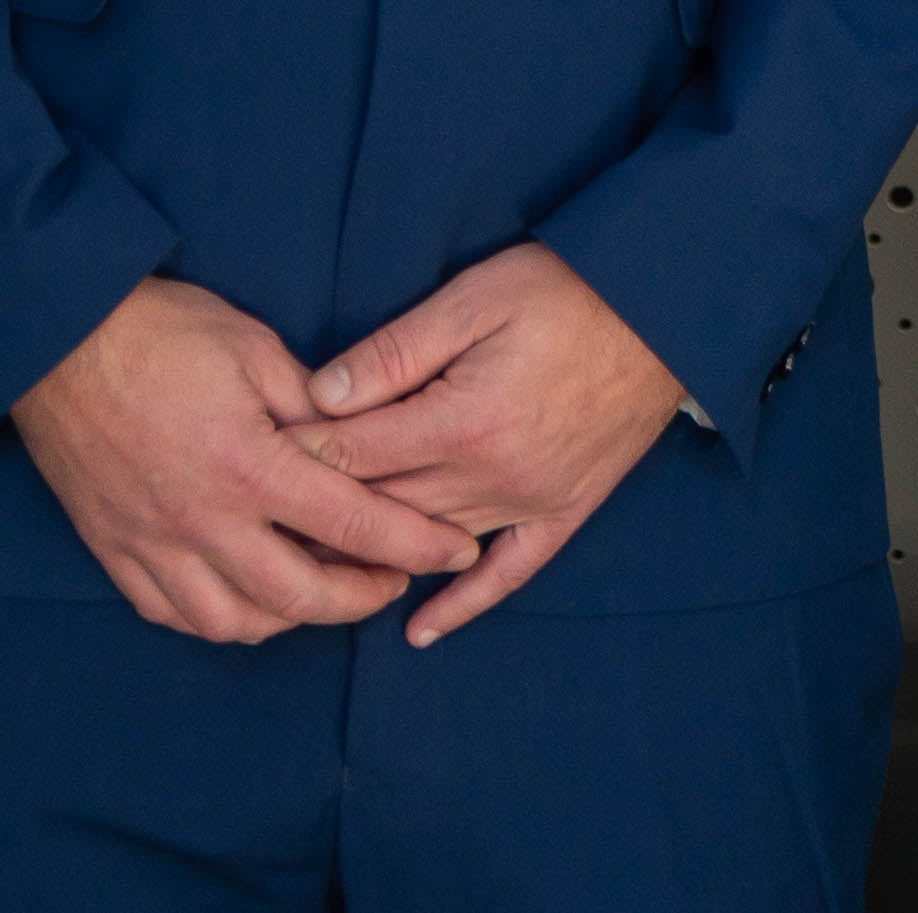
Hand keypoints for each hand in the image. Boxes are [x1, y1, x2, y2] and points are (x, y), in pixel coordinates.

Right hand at [9, 275, 482, 644]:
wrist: (55, 339)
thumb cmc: (158, 330)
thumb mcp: (253, 346)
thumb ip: (311, 403)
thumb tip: (357, 434)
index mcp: (251, 467)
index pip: (356, 526)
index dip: (416, 546)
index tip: (454, 549)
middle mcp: (205, 521)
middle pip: (303, 597)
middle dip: (362, 598)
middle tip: (392, 579)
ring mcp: (154, 544)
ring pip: (236, 623)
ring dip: (292, 618)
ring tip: (322, 590)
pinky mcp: (115, 550)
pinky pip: (174, 615)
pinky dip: (219, 618)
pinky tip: (245, 597)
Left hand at [298, 243, 688, 649]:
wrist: (666, 310)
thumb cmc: (567, 290)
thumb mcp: (474, 299)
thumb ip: (395, 351)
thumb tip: (322, 395)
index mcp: (462, 421)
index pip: (356, 453)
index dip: (300, 453)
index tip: (252, 455)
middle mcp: (493, 476)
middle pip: (385, 505)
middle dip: (322, 509)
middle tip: (262, 517)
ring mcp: (531, 500)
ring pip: (432, 541)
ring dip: (375, 553)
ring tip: (313, 563)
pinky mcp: (565, 509)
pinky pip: (509, 572)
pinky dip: (464, 603)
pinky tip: (421, 628)